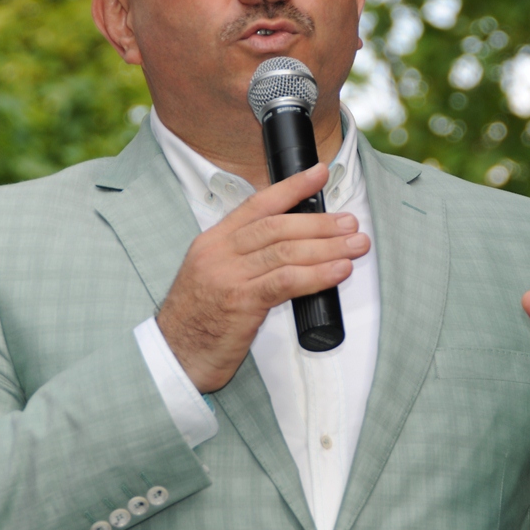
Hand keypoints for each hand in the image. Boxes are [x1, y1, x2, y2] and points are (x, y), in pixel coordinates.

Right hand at [157, 163, 368, 392]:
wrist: (174, 355)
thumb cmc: (198, 320)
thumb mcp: (213, 276)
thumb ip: (244, 257)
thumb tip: (294, 245)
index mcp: (213, 241)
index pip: (257, 205)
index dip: (292, 187)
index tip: (319, 174)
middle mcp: (219, 253)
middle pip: (277, 226)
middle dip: (320, 223)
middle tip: (350, 224)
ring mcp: (228, 276)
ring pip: (286, 251)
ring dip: (327, 247)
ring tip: (355, 246)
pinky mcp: (240, 303)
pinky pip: (286, 282)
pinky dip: (317, 274)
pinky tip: (338, 271)